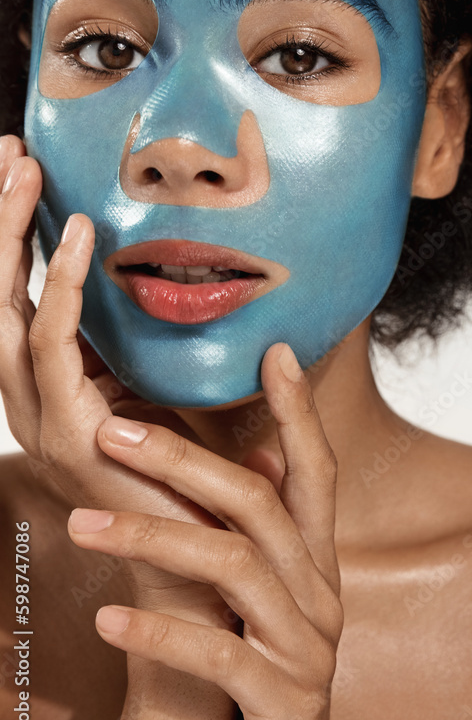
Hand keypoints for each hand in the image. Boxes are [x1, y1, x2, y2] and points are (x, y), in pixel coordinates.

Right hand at [0, 136, 240, 719]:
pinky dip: (56, 288)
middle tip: (6, 151)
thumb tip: (187, 276)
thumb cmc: (197, 478)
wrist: (203, 569)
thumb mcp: (177, 393)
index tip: (28, 167)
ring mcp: (40, 419)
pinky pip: (49, 347)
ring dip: (7, 239)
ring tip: (21, 172)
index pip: (21, 298)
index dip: (18, 234)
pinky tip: (76, 236)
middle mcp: (35, 400)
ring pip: (4, 312)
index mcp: (58, 388)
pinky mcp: (64, 434)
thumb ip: (162, 344)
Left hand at [67, 342, 342, 719]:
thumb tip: (237, 453)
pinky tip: (108, 620)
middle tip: (111, 432)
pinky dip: (159, 633)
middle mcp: (321, 590)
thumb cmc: (261, 661)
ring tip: (80, 528)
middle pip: (257, 504)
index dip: (300, 410)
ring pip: (234, 567)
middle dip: (184, 462)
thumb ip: (251, 527)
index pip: (317, 468)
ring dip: (153, 539)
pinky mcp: (282, 700)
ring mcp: (306, 645)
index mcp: (314, 556)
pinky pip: (217, 653)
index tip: (277, 351)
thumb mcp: (263, 589)